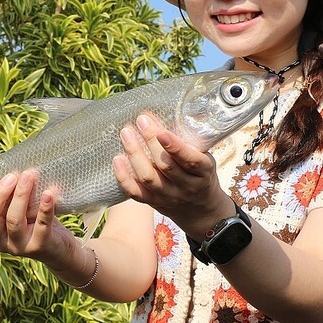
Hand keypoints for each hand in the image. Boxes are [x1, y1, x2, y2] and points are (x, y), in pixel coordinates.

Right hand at [0, 170, 75, 264]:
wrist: (59, 248)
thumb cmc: (32, 220)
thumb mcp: (14, 208)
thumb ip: (6, 194)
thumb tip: (6, 163)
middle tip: (12, 176)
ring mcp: (18, 246)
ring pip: (13, 221)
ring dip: (21, 196)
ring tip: (29, 176)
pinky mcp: (40, 246)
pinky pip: (41, 225)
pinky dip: (45, 208)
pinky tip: (48, 193)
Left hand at [112, 114, 232, 237]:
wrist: (200, 209)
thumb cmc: (201, 175)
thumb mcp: (205, 159)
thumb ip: (190, 144)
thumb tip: (168, 112)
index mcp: (203, 173)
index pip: (190, 160)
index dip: (175, 147)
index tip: (162, 132)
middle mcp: (187, 187)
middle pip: (165, 166)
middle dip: (150, 141)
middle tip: (140, 121)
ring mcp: (169, 197)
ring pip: (148, 178)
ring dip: (135, 154)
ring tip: (126, 134)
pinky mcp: (154, 204)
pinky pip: (135, 192)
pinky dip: (124, 177)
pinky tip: (117, 159)